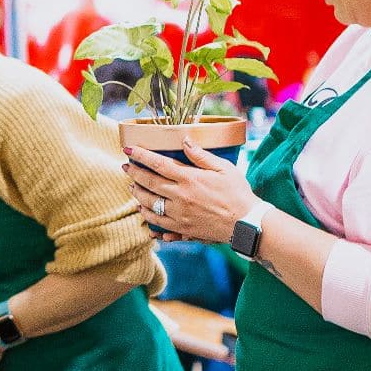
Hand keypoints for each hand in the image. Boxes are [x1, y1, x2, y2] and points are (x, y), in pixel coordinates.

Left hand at [126, 138, 257, 243]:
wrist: (245, 223)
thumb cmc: (237, 193)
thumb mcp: (224, 168)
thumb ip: (201, 156)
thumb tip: (184, 140)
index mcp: (190, 179)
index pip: (158, 164)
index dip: (141, 156)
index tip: (128, 150)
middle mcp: (180, 197)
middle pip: (149, 183)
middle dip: (134, 174)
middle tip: (125, 167)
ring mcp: (179, 215)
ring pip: (149, 204)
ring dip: (138, 194)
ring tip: (132, 187)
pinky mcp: (182, 230)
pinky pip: (157, 223)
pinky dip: (147, 216)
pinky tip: (142, 210)